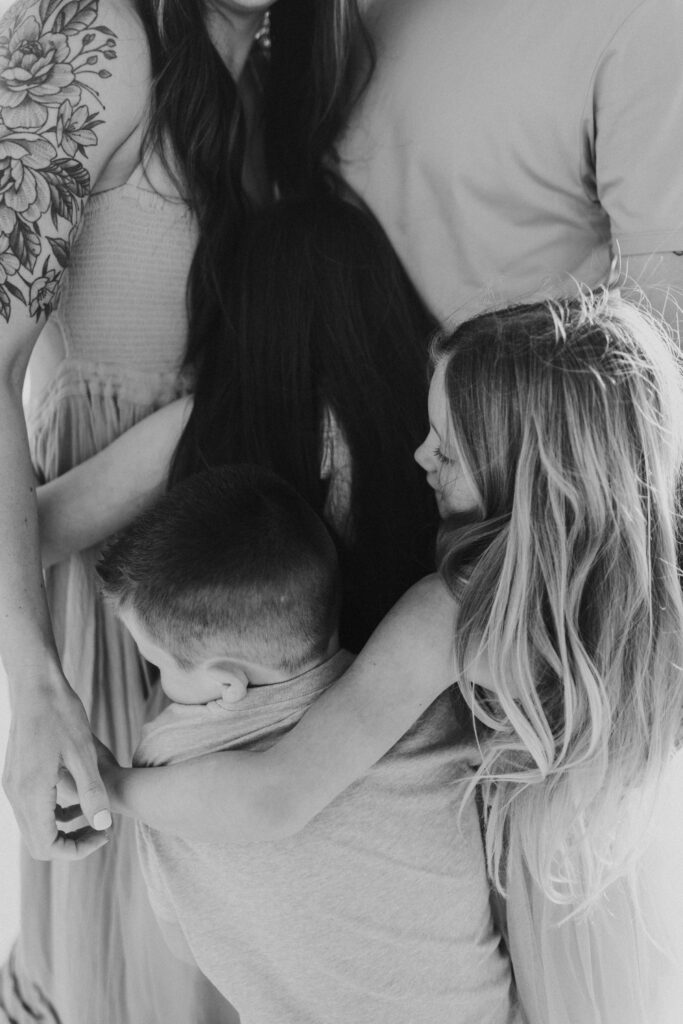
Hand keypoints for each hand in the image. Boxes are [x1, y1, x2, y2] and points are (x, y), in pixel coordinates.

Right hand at [3, 675, 111, 859]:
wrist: (35, 684)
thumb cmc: (61, 713)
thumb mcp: (84, 752)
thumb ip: (92, 791)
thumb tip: (104, 825)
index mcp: (32, 793)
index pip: (48, 846)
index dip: (78, 850)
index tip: (103, 834)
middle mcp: (16, 794)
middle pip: (39, 843)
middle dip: (70, 844)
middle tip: (100, 829)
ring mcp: (12, 785)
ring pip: (34, 827)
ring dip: (62, 829)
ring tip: (92, 813)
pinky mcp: (15, 775)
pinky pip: (31, 808)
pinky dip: (52, 813)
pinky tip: (77, 796)